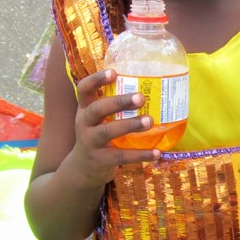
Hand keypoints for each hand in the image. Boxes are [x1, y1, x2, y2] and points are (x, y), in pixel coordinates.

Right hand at [69, 69, 158, 186]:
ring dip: (129, 125)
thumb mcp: (98, 119)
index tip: (113, 72)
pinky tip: (156, 152)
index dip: (96, 79)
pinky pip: (121, 156)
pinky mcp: (99, 160)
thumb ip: (114, 106)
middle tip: (140, 97)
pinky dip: (140, 154)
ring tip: (149, 121)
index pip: (84, 89)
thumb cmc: (98, 135)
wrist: (83, 167)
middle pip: (97, 109)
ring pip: (107, 132)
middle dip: (119, 102)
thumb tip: (149, 88)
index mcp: (85, 108)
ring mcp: (90, 142)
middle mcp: (84, 123)